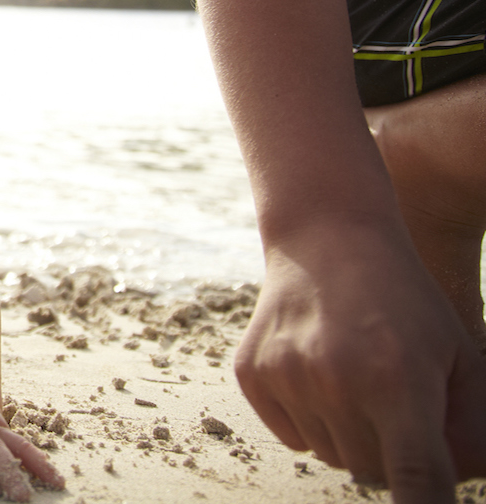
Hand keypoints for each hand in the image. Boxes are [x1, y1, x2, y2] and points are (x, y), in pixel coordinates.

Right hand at [238, 232, 485, 502]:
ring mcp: (288, 377)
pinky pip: (293, 437)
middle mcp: (336, 381)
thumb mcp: (459, 355)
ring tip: (357, 377)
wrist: (327, 237)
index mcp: (399, 379)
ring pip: (332, 457)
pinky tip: (321, 371)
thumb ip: (473, 430)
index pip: (416, 479)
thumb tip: (458, 482)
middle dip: (393, 453)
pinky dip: (312, 421)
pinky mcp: (253, 374)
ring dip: (352, 436)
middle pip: (374, 474)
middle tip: (396, 400)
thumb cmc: (407, 300)